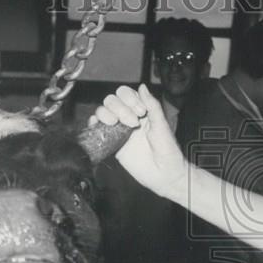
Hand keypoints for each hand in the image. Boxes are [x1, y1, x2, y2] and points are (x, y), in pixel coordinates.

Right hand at [90, 84, 187, 198]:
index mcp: (141, 111)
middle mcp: (128, 118)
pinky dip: (93, 124)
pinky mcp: (112, 144)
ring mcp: (119, 131)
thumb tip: (142, 86)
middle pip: (112, 101)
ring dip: (105, 113)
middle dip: (119, 107)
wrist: (164, 175)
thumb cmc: (168, 151)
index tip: (141, 112)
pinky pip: (98, 130)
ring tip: (116, 124)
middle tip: (133, 123)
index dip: (129, 99)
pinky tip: (97, 124)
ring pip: (102, 112)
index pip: (126, 94)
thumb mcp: (162, 125)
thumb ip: (152, 106)